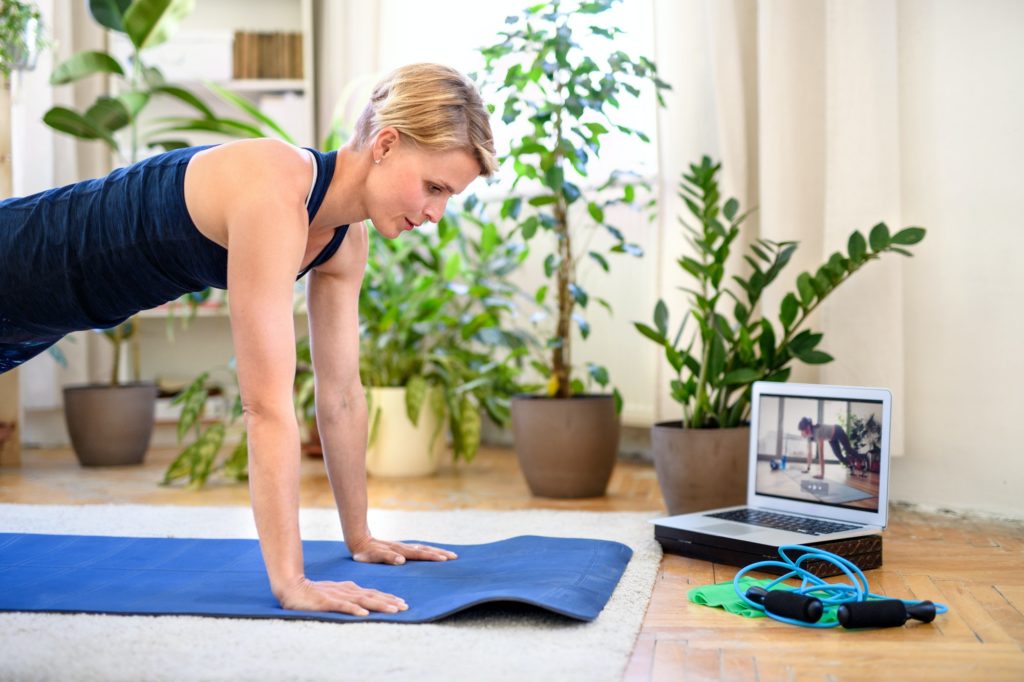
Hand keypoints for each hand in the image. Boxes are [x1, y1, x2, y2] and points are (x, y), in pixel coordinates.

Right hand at [277, 575, 408, 616]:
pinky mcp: (327, 602)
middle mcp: (347, 591)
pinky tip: (364, 614)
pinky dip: (354, 610)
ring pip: (362, 601)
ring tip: (392, 610)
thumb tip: (365, 604)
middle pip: (372, 596)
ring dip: (378, 605)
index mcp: (350, 588)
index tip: (402, 603)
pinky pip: (342, 606)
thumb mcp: (336, 593)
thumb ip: (350, 596)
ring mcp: (337, 596)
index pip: (373, 593)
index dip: (388, 597)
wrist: (292, 587)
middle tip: (405, 607)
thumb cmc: (314, 592)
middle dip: (389, 601)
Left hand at [349, 537, 457, 565]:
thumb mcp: (372, 556)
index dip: (431, 556)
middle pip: (425, 549)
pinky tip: (436, 554)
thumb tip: (402, 560)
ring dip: (437, 551)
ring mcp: (404, 547)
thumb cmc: (364, 552)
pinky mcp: (402, 549)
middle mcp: (404, 548)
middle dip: (440, 553)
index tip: (443, 559)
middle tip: (454, 557)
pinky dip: (430, 551)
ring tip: (451, 556)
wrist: (359, 540)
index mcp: (399, 551)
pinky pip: (419, 549)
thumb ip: (387, 558)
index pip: (418, 554)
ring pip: (424, 548)